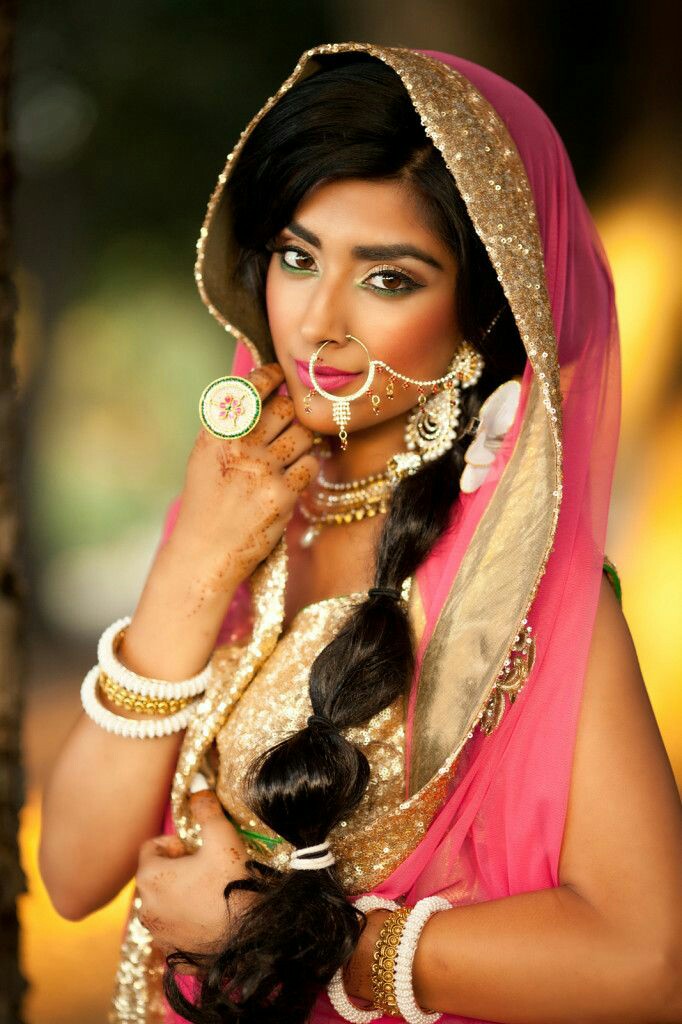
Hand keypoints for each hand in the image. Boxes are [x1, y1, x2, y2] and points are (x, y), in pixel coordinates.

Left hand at [135, 789, 251, 960]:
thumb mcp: (222, 837)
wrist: (249, 936)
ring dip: (179, 895)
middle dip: (176, 869)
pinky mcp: (172, 954)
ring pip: (163, 903)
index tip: (195, 849)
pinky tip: (208, 917)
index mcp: (150, 877)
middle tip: (205, 868)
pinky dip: (185, 921)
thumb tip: (197, 788)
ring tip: (208, 892)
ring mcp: (157, 934)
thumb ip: (206, 809)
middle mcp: (144, 908)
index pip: (150, 847)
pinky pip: (173, 929)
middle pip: (155, 876)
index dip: (174, 843)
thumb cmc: (231, 883)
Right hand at [171, 363, 318, 592]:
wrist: (205, 550)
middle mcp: (239, 447)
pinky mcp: (282, 495)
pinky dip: (306, 468)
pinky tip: (292, 478)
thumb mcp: (206, 455)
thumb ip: (231, 423)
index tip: (281, 376)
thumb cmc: (207, 499)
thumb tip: (265, 386)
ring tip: (287, 457)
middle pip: (287, 408)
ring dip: (302, 443)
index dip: (273, 376)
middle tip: (288, 425)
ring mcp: (263, 471)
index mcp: (217, 432)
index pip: (253, 387)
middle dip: (293, 413)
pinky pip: (311, 466)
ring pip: (304, 436)